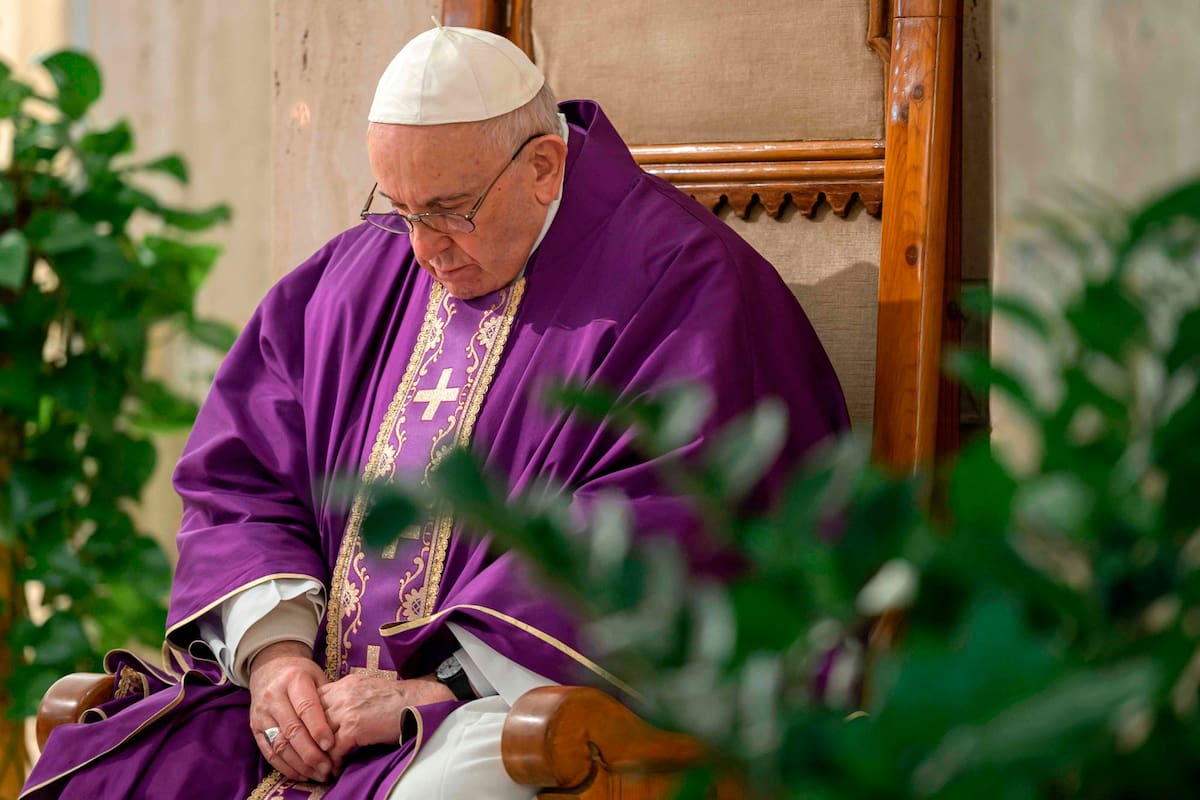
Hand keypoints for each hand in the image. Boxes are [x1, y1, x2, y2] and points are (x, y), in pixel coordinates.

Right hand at [248, 641, 336, 781]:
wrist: (270, 670)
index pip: (306, 707)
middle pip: (292, 730)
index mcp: (293, 680)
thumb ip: (328, 698)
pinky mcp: (255, 729)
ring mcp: (262, 714)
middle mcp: (274, 697)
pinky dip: (286, 767)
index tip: (331, 745)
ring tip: (318, 774)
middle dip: (311, 753)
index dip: (318, 728)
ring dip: (300, 764)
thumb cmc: (301, 676)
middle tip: (327, 768)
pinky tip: (302, 774)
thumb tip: (345, 725)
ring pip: (280, 745)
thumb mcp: (316, 677)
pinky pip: (269, 752)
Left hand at [318, 673, 452, 762]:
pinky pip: (333, 749)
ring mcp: (347, 709)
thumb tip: (335, 717)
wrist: (420, 702)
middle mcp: (342, 693)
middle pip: (309, 718)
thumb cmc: (398, 701)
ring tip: (321, 767)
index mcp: (345, 684)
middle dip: (307, 739)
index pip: (312, 701)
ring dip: (318, 754)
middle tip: (309, 756)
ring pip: (318, 735)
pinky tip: (336, 769)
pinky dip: (332, 762)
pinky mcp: (355, 727)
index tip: (309, 738)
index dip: (308, 721)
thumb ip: (349, 698)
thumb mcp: (368, 690)